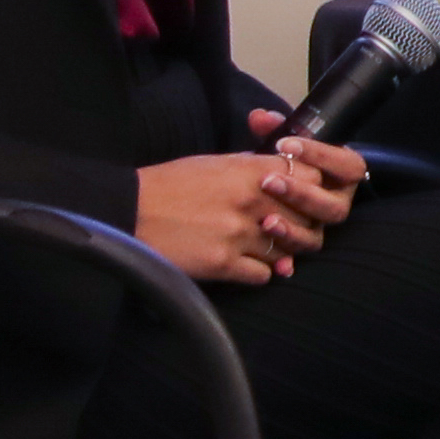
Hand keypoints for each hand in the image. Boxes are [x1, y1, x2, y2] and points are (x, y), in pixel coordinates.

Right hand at [136, 140, 360, 286]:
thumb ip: (251, 167)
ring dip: (279, 251)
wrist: (129, 211)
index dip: (310, 188)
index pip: (311, 179)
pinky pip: (263, 275)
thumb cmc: (168, 185)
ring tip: (263, 248)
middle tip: (286, 227)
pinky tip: (245, 264)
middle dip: (300, 223)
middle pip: (306, 217)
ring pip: (288, 250)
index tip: (301, 195)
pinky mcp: (224, 264)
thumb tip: (282, 172)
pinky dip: (259, 273)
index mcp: (250, 171)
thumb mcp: (213, 163)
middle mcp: (251, 202)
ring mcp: (239, 235)